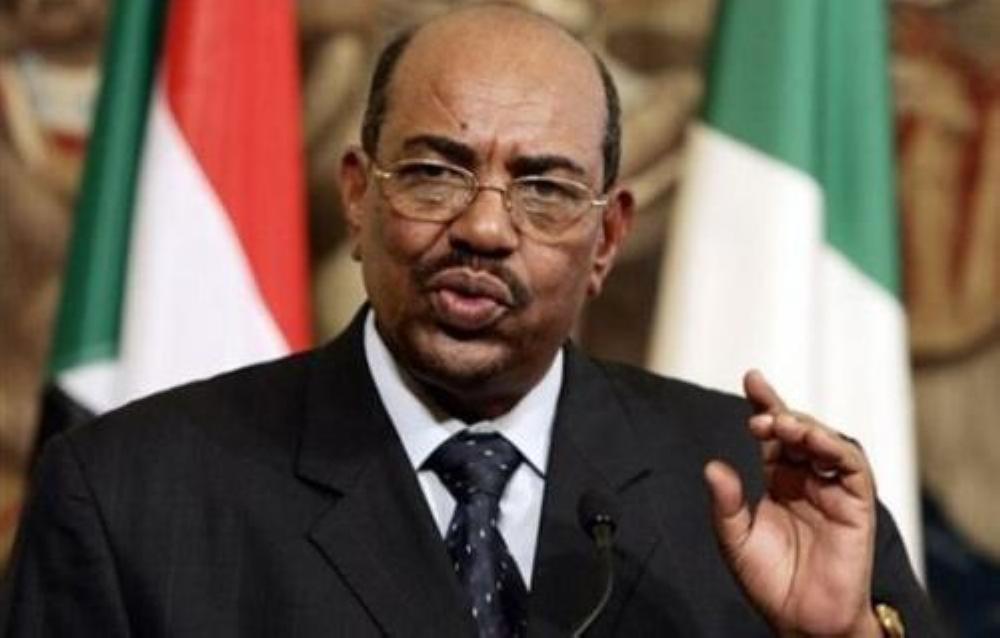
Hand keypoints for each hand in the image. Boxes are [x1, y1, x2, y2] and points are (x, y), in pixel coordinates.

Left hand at [703, 370, 881, 636]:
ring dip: (806, 426)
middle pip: (799, 430)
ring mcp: (833, 490)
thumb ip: (726, 504)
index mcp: (778, 481)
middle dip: (780, 412)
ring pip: (826, 442)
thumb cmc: (769, 582)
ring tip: (781, 424)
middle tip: (760, 414)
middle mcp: (806, 480)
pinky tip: (812, 440)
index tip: (752, 378)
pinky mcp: (857, 505)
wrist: (801, 620)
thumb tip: (713, 466)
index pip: (772, 434)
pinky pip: (851, 468)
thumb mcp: (735, 540)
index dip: (764, 404)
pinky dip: (834, 448)